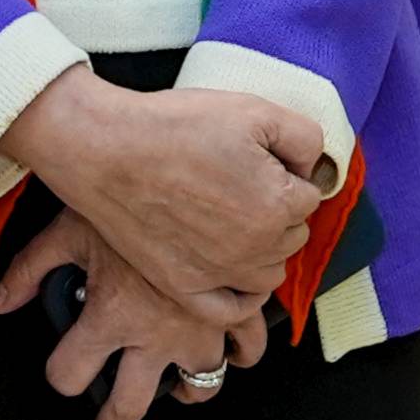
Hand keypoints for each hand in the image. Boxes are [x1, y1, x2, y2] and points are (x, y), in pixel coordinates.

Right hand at [0, 68, 326, 309]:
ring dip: (262, 249)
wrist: (106, 150)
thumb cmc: (176, 126)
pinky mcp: (185, 288)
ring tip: (230, 217)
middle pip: (292, 235)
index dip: (285, 171)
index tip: (256, 157)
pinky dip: (243, 296)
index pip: (309, 195)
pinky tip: (236, 274)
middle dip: (276, 209)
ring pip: (269, 272)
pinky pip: (233, 310)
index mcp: (279, 205)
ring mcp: (221, 274)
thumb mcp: (253, 110)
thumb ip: (304, 138)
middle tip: (236, 181)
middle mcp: (256, 249)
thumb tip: (313, 167)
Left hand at [0, 213, 262, 419]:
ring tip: (178, 388)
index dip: (61, 376)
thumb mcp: (69, 231)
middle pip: (131, 404)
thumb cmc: (124, 198)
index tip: (64, 372)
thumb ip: (30, 270)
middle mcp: (155, 335)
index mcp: (110, 318)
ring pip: (201, 385)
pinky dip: (244, 353)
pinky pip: (249, 348)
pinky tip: (233, 350)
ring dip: (190, 390)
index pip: (71, 374)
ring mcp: (199, 328)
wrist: (182, 173)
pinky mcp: (236, 309)